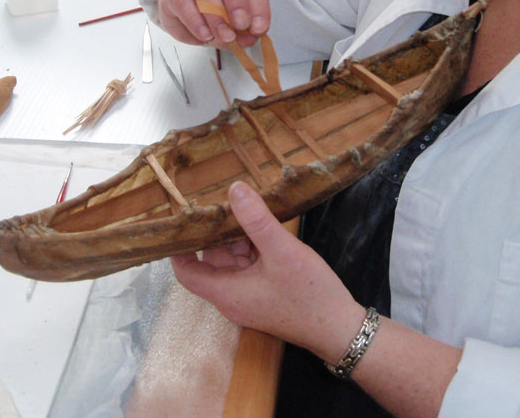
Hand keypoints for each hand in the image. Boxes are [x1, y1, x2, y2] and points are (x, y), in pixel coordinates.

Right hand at [149, 0, 270, 47]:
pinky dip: (195, 22)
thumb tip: (249, 39)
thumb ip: (246, 23)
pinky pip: (181, 3)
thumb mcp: (239, 8)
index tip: (260, 27)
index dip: (259, 3)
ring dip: (216, 15)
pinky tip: (205, 35)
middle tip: (242, 25)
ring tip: (226, 36)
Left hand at [171, 181, 361, 360]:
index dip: (179, 248)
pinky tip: (266, 226)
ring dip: (239, 237)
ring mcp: (250, 297)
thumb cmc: (309, 295)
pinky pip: (252, 266)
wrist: (340, 329)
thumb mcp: (282, 252)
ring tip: (246, 205)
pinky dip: (255, 247)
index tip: (179, 221)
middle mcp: (233, 297)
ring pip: (235, 260)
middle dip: (217, 232)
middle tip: (219, 198)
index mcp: (227, 292)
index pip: (186, 272)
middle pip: (213, 260)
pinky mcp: (266, 294)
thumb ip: (257, 220)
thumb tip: (234, 189)